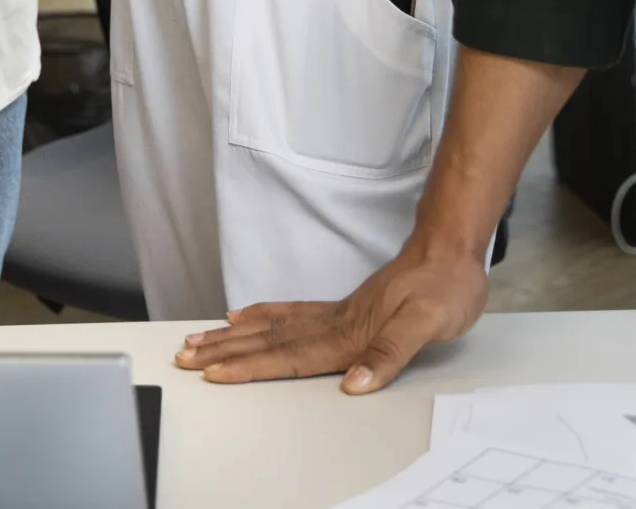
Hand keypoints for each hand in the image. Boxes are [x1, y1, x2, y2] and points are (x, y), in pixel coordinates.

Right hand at [171, 239, 490, 391]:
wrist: (451, 251)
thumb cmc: (444, 290)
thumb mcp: (428, 325)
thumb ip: (389, 354)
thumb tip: (354, 385)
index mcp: (350, 333)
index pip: (290, 356)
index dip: (251, 366)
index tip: (215, 373)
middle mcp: (335, 323)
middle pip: (269, 341)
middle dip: (225, 351)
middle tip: (184, 356)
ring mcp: (336, 313)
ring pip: (272, 326)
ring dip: (234, 336)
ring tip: (198, 339)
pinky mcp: (344, 307)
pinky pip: (291, 313)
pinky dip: (262, 315)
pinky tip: (244, 317)